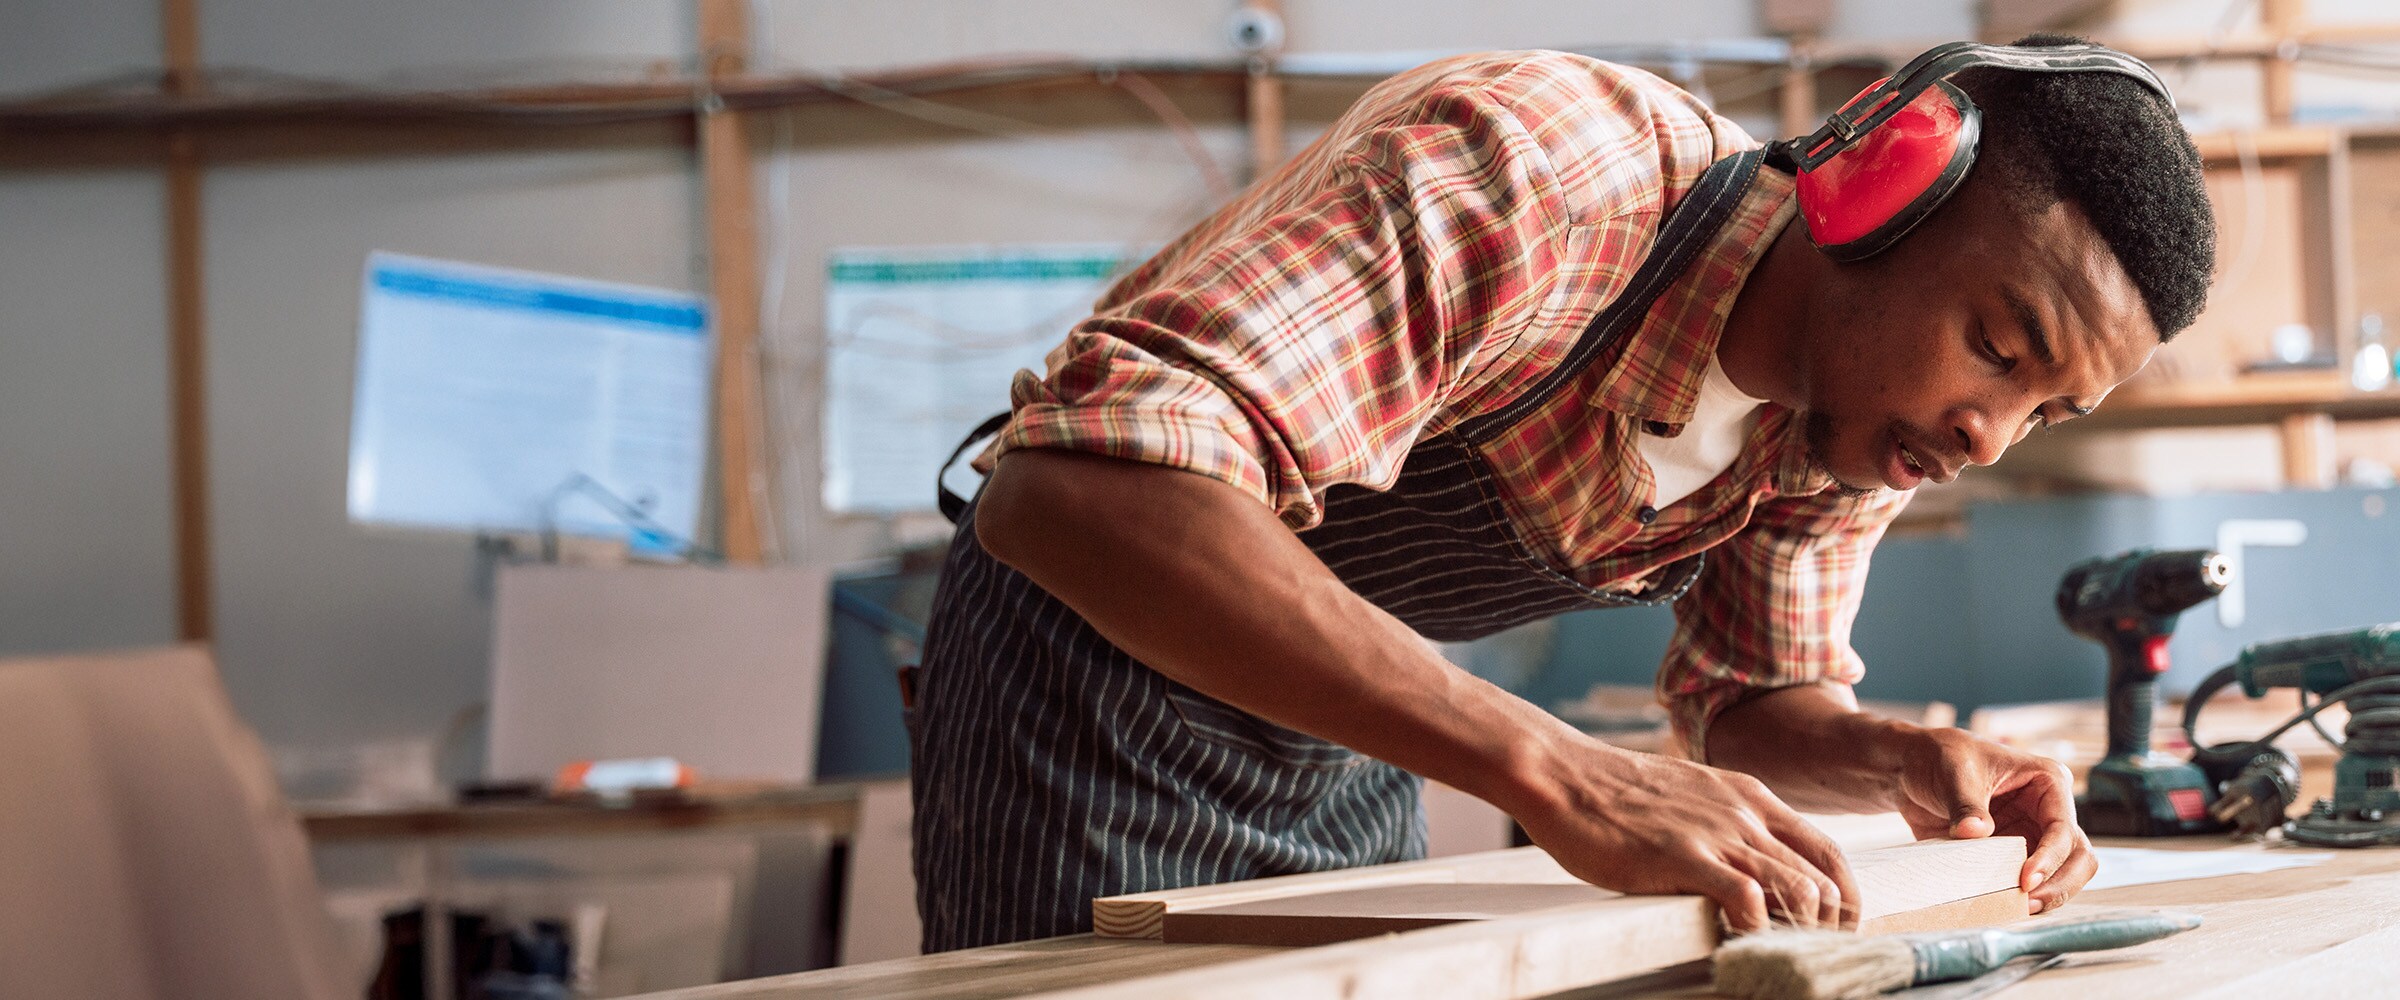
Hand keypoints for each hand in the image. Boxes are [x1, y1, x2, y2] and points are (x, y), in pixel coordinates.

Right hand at [1509, 736, 1859, 932]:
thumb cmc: (1614, 792)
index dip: (1843, 898)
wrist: (1564, 774)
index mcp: (1750, 797)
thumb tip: (1742, 867)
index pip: (1827, 850)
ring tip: (1782, 955)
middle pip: (1823, 877)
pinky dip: (1756, 931)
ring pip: (1798, 890)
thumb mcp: (1690, 796)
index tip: (1834, 930)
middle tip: (1814, 955)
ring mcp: (1717, 834)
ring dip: (1799, 932)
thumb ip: (1724, 824)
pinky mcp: (1684, 857)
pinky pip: (1747, 900)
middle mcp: (1745, 813)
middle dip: (1829, 926)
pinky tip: (1740, 944)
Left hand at [1892, 727, 2095, 913]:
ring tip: (2017, 908)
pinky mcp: (2013, 855)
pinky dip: (2023, 897)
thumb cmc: (1940, 758)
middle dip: (2060, 883)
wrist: (1912, 769)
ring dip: (2047, 896)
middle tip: (2027, 902)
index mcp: (2047, 782)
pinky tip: (2005, 905)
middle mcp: (2047, 811)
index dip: (2050, 858)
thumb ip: (1966, 805)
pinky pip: (2030, 883)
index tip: (2026, 879)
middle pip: (2078, 856)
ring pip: (2062, 875)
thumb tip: (1974, 832)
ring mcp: (2032, 835)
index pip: (2064, 828)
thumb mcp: (1954, 774)